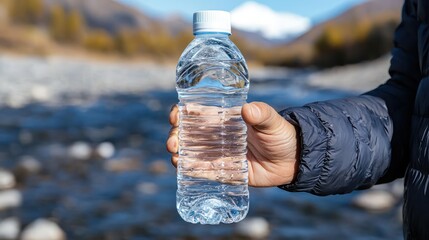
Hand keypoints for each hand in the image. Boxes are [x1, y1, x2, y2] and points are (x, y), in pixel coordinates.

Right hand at [166, 102, 299, 186]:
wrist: (293, 161)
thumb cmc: (282, 135)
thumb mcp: (272, 122)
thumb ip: (262, 114)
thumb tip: (247, 109)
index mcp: (224, 119)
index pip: (196, 113)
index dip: (181, 112)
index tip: (175, 115)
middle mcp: (217, 136)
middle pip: (188, 134)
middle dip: (176, 136)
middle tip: (174, 142)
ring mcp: (219, 154)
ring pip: (191, 152)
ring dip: (179, 153)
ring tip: (175, 156)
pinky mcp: (224, 171)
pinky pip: (203, 171)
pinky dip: (190, 170)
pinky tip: (182, 168)